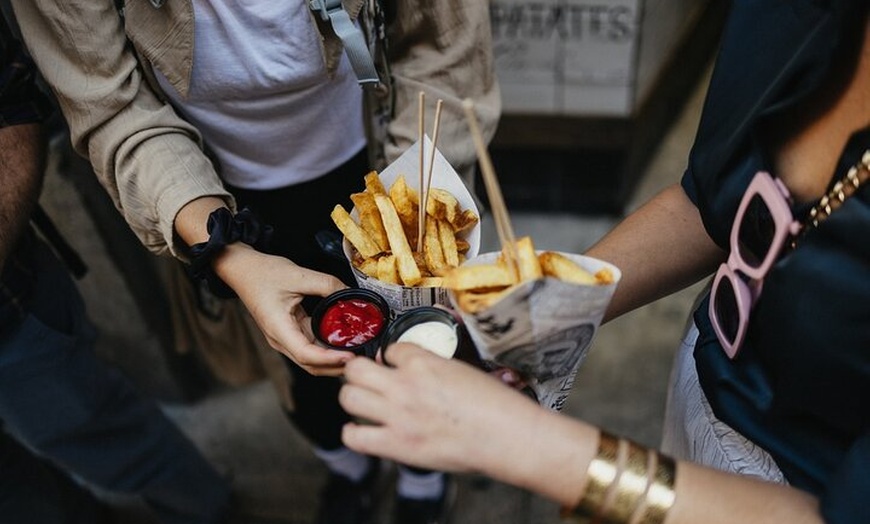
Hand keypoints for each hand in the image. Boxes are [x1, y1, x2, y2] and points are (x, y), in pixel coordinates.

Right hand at [217, 244, 350, 375]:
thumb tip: (350, 293)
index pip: (307, 355)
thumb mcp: (299, 275)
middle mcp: (280, 339)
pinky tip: (343, 341)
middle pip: (311, 364)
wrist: (243, 269)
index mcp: (279, 329)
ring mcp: (284, 338)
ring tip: (356, 351)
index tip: (351, 355)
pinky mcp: (289, 332)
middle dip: (336, 366)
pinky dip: (326, 347)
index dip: (330, 359)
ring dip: (332, 359)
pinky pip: (310, 346)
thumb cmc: (263, 273)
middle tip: (361, 358)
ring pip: (311, 359)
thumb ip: (327, 284)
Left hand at [339, 343, 543, 473]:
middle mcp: (405, 384)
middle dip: (360, 373)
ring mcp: (398, 414)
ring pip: (349, 397)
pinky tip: (364, 431)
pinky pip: (354, 436)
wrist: (507, 435)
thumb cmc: (496, 405)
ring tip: (363, 403)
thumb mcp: (464, 370)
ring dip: (354, 398)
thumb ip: (436, 368)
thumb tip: (419, 370)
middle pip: (357, 369)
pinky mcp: (397, 444)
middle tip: (366, 380)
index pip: (390, 349)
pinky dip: (355, 433)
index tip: (394, 366)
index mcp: (424, 362)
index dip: (391, 358)